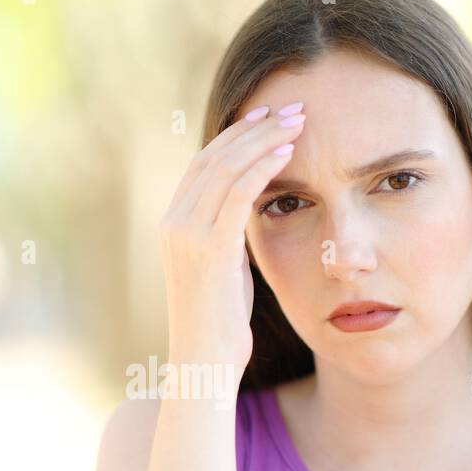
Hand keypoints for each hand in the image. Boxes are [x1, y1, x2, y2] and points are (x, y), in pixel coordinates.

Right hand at [158, 102, 304, 368]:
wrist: (204, 362)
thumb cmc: (220, 322)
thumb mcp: (222, 268)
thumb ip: (228, 234)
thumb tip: (252, 207)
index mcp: (173, 223)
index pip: (204, 163)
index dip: (236, 135)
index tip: (268, 117)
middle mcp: (173, 222)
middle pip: (214, 156)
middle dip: (255, 127)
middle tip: (293, 108)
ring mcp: (186, 234)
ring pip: (226, 168)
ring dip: (264, 140)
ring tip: (299, 122)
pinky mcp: (209, 248)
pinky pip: (238, 194)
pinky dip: (263, 167)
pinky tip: (289, 153)